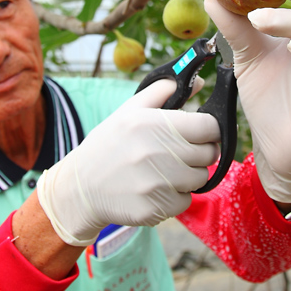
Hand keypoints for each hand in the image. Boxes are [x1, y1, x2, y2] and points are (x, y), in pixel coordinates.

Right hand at [36, 80, 218, 246]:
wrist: (81, 186)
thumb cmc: (109, 144)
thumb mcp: (130, 110)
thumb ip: (164, 91)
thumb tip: (200, 82)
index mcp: (154, 124)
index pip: (209, 127)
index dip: (208, 129)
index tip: (199, 132)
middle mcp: (158, 153)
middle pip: (209, 154)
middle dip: (199, 152)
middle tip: (179, 152)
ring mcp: (158, 184)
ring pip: (200, 179)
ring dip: (188, 175)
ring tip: (165, 170)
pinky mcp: (156, 209)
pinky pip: (185, 201)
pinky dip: (175, 197)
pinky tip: (155, 189)